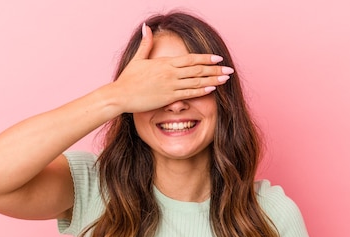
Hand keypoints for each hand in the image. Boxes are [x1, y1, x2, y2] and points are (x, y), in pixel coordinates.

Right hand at [111, 23, 233, 112]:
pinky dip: (201, 90)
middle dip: (215, 69)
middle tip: (230, 70)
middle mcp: (170, 73)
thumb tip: (147, 27)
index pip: (190, 59)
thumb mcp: (138, 59)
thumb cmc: (128, 79)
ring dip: (213, 79)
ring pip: (196, 81)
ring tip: (226, 79)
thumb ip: (146, 43)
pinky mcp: (168, 97)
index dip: (206, 58)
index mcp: (165, 63)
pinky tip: (212, 88)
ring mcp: (170, 85)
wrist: (120, 95)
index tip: (218, 58)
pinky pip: (189, 93)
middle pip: (198, 69)